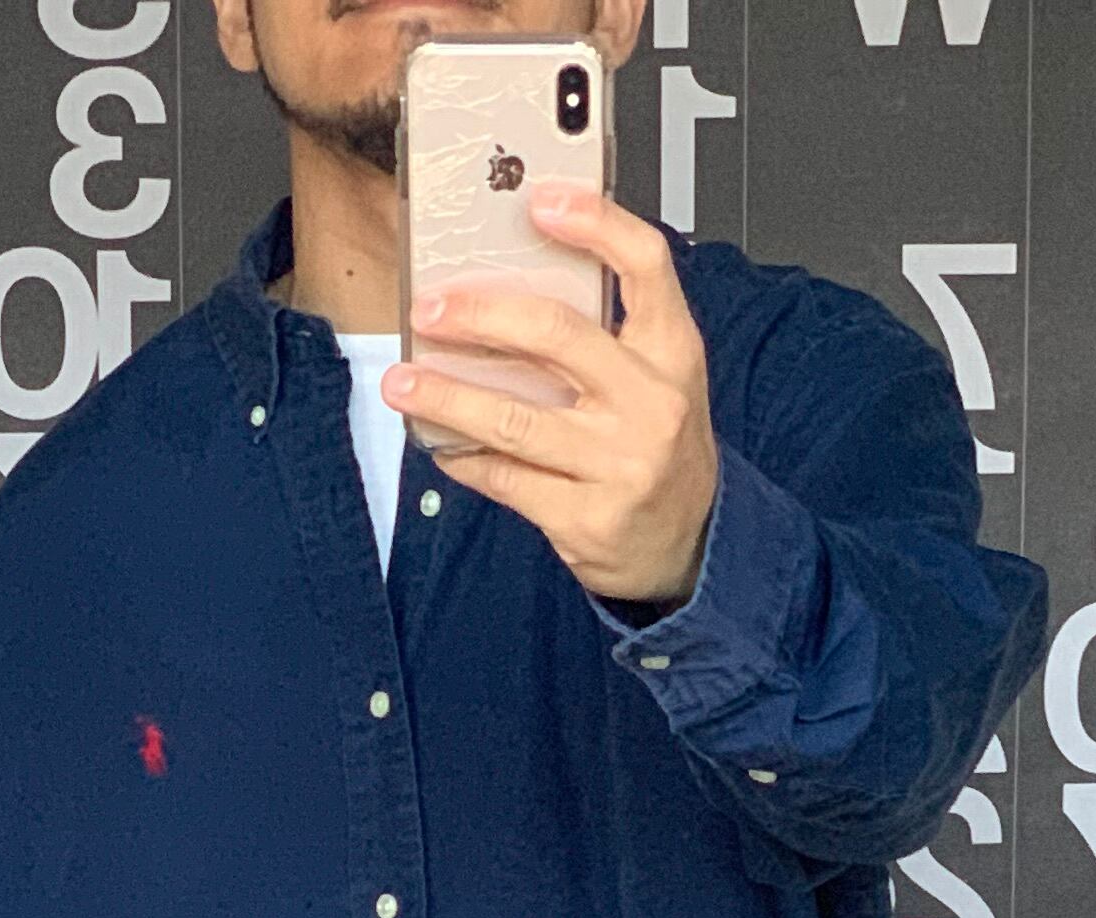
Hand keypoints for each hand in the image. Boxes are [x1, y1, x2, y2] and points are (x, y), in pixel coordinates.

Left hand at [386, 186, 717, 612]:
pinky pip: (507, 480)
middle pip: (557, 336)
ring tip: (403, 383)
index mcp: (672, 350)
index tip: (539, 200)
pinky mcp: (586, 519)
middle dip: (480, 317)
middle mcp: (651, 403)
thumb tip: (508, 285)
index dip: (595, 222)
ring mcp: (619, 465)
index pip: (644, 263)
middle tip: (430, 311)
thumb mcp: (658, 374)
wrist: (692, 540)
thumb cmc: (661, 443)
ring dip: (447, 398)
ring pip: (514, 419)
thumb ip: (605, 328)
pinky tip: (442, 445)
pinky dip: (464, 459)